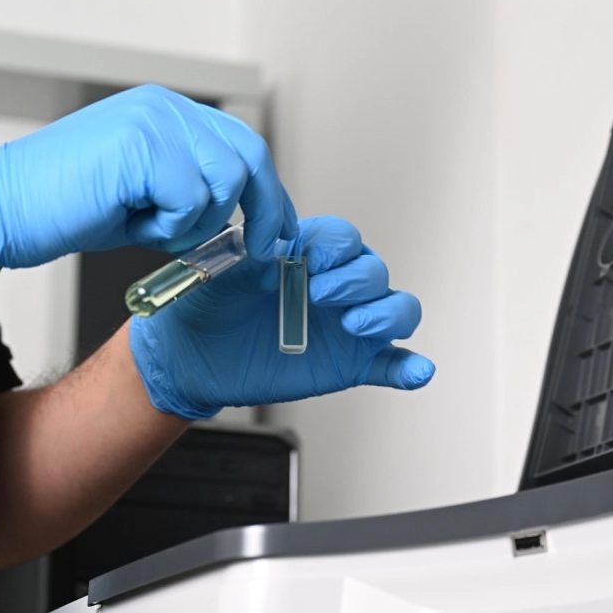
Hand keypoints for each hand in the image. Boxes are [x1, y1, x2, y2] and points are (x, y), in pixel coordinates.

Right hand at [0, 85, 296, 277]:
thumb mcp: (143, 198)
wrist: (3, 208)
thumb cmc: (63, 207)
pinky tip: (132, 222)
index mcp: (165, 114)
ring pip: (224, 182)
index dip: (268, 189)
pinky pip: (192, 200)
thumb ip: (190, 196)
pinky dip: (170, 226)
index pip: (240, 144)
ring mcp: (155, 122)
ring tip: (151, 227)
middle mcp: (164, 108)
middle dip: (263, 208)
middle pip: (248, 154)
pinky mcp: (144, 148)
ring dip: (196, 222)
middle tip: (260, 247)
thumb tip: (239, 222)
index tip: (279, 227)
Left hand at [129, 216, 434, 418]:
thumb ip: (253, 258)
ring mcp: (350, 326)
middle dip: (355, 280)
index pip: (344, 240)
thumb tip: (279, 254)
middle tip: (320, 294)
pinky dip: (411, 368)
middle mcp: (338, 287)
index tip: (310, 261)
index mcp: (311, 254)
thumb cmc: (210, 303)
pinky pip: (393, 365)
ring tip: (355, 325)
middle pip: (374, 272)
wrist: (194, 354)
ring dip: (386, 314)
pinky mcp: (352, 364)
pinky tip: (418, 372)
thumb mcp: (223, 271)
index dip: (335, 247)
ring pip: (398, 310)